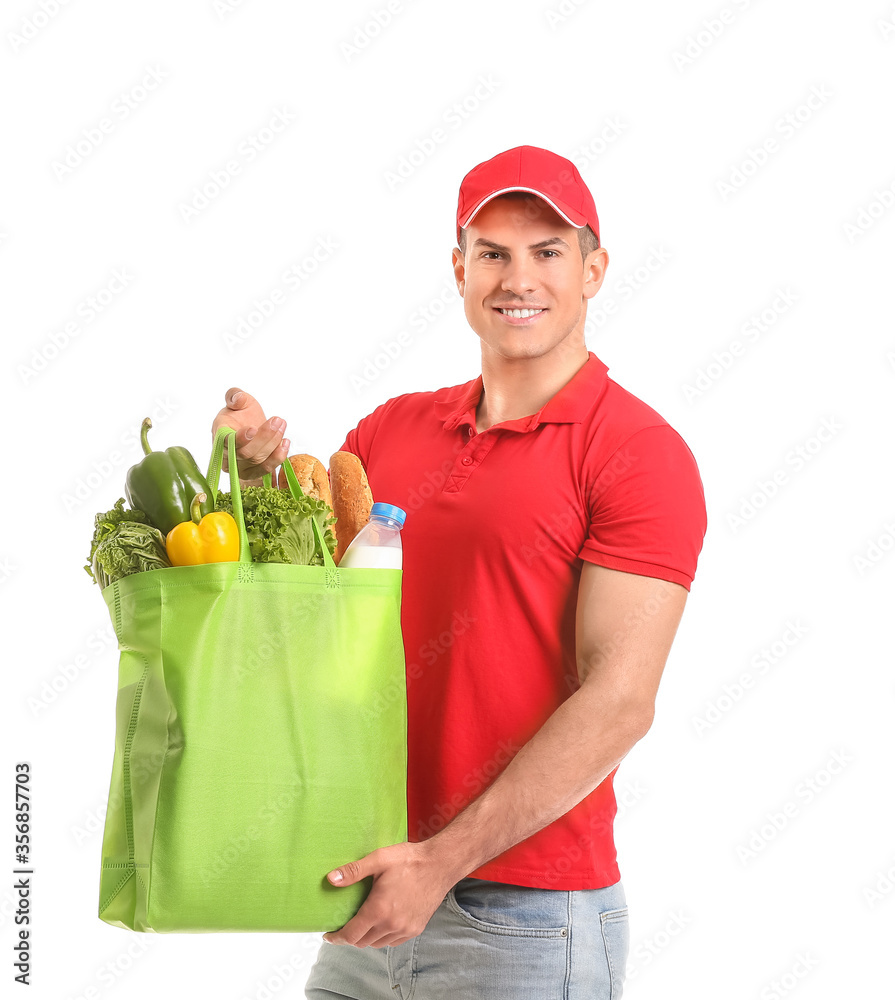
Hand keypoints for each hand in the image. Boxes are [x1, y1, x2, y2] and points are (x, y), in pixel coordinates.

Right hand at [212, 387, 290, 484]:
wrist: (250, 427)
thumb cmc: (242, 415)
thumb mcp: (239, 400)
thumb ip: (235, 395)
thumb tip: (237, 399)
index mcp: (220, 435)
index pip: (226, 442)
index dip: (239, 438)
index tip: (253, 428)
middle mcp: (226, 455)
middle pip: (246, 453)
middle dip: (264, 437)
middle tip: (277, 420)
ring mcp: (239, 467)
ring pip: (258, 461)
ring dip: (273, 443)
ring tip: (282, 426)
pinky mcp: (252, 474)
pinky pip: (266, 469)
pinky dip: (278, 457)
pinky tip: (285, 443)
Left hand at [321, 842, 455, 948]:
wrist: (440, 864)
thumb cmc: (409, 860)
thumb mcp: (379, 859)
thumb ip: (353, 871)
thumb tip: (331, 879)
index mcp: (379, 910)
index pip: (351, 935)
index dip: (337, 938)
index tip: (328, 936)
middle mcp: (391, 925)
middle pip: (362, 942)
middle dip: (350, 937)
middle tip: (344, 925)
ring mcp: (405, 929)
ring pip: (377, 943)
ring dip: (366, 937)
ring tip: (362, 922)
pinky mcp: (415, 929)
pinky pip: (392, 941)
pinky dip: (382, 937)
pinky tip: (381, 922)